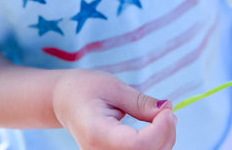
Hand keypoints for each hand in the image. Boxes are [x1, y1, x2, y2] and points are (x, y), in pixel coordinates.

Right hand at [52, 68, 176, 149]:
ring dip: (163, 142)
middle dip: (166, 136)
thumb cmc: (83, 89)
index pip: (138, 145)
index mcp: (97, 133)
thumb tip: (168, 109)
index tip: (168, 109)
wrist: (62, 101)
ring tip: (162, 118)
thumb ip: (140, 103)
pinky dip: (154, 146)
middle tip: (168, 110)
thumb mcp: (113, 87)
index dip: (160, 130)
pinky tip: (156, 130)